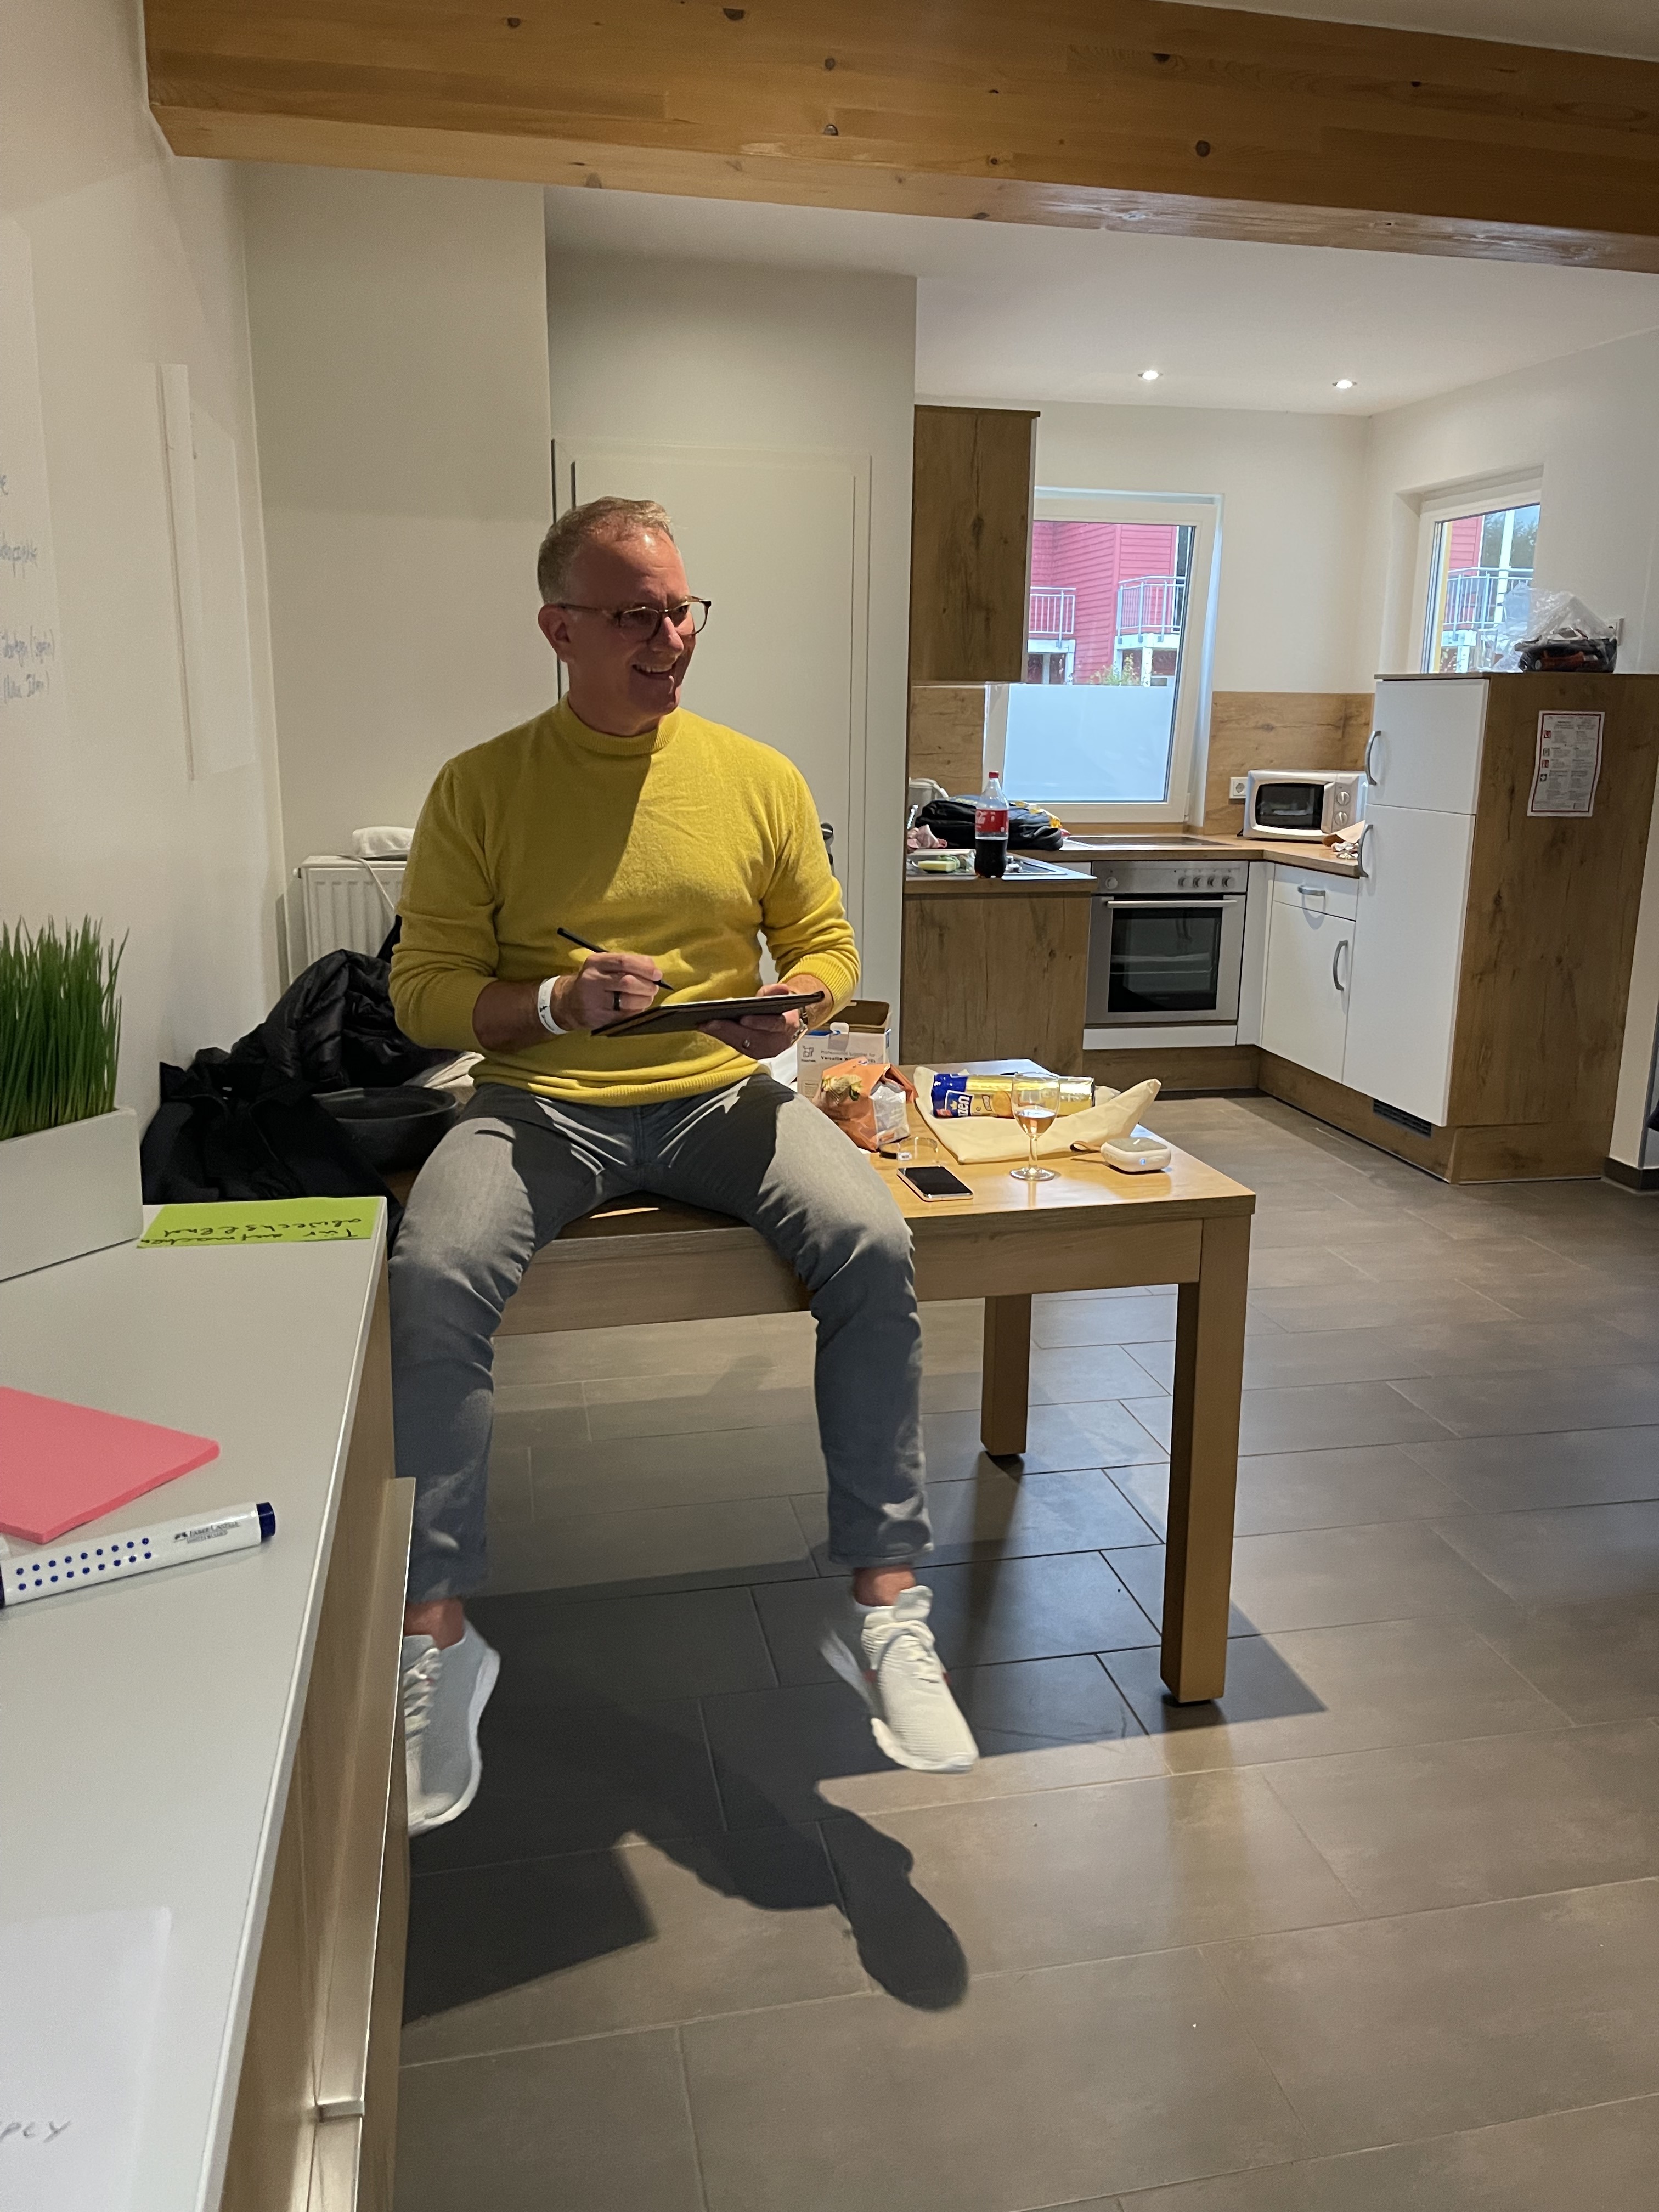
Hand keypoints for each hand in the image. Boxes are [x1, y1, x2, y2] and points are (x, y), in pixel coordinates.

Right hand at [560, 951, 663, 1029]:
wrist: (568, 1002)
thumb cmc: (594, 981)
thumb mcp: (603, 966)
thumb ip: (626, 964)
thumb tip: (653, 970)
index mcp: (596, 962)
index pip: (624, 961)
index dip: (645, 968)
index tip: (657, 974)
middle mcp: (593, 979)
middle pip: (628, 982)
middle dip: (647, 985)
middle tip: (654, 987)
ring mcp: (594, 1000)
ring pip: (628, 1000)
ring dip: (644, 1000)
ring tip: (646, 998)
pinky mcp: (598, 1017)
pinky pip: (624, 1015)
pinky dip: (636, 1011)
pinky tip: (636, 1007)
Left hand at [699, 975, 825, 1057]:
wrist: (790, 1023)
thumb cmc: (782, 1008)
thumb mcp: (780, 995)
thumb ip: (777, 991)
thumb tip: (782, 989)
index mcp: (788, 1026)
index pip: (774, 1025)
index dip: (759, 1023)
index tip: (743, 1018)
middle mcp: (778, 1043)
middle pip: (752, 1039)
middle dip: (730, 1031)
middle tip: (711, 1022)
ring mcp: (766, 1051)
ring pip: (743, 1046)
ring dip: (723, 1035)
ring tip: (705, 1025)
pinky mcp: (756, 1054)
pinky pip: (738, 1047)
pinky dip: (724, 1038)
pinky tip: (709, 1030)